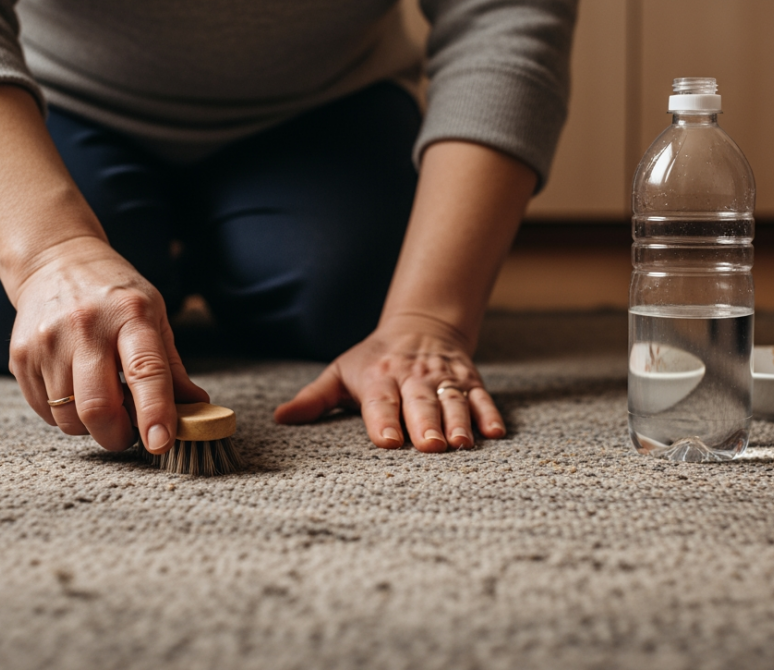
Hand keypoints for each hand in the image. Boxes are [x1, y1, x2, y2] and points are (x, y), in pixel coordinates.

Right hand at [8, 236, 208, 453]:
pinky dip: (65, 415)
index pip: (145, 371)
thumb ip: (171, 367)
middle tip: (128, 432)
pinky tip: (74, 388)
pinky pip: (44, 412)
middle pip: (97, 406)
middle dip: (117, 435)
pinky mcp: (21, 356)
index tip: (161, 443)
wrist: (56, 261)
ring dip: (90, 426)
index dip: (154, 412)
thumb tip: (197, 410)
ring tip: (101, 400)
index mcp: (130, 315)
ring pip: (68, 417)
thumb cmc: (114, 295)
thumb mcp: (154, 316)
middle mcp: (85, 327)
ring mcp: (47, 342)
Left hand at [273, 314, 505, 450]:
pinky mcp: (469, 381)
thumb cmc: (374, 359)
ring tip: (461, 444)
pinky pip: (482, 398)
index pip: (380, 401)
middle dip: (426, 424)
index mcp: (378, 378)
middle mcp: (412, 378)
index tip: (386, 441)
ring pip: (452, 401)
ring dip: (459, 422)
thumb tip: (279, 419)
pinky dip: (489, 414)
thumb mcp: (340, 372)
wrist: (422, 325)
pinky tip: (494, 433)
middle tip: (430, 447)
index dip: (383, 421)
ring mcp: (443, 379)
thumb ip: (313, 399)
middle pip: (420, 403)